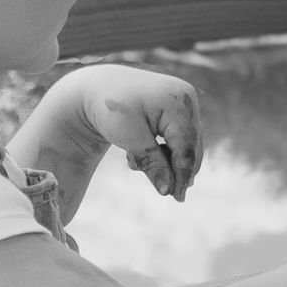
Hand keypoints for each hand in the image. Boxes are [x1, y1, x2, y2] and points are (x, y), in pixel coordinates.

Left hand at [33, 65, 203, 200]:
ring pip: (185, 143)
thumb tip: (168, 190)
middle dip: (177, 169)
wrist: (96, 88)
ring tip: (137, 164)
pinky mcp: (177, 108)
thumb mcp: (130, 138)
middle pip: (190, 145)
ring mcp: (184, 102)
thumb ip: (152, 163)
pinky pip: (178, 135)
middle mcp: (186, 98)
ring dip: (167, 160)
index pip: (186, 147)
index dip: (182, 174)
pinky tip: (139, 154)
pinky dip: (164, 150)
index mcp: (178, 102)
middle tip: (171, 194)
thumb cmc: (110, 110)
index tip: (177, 198)